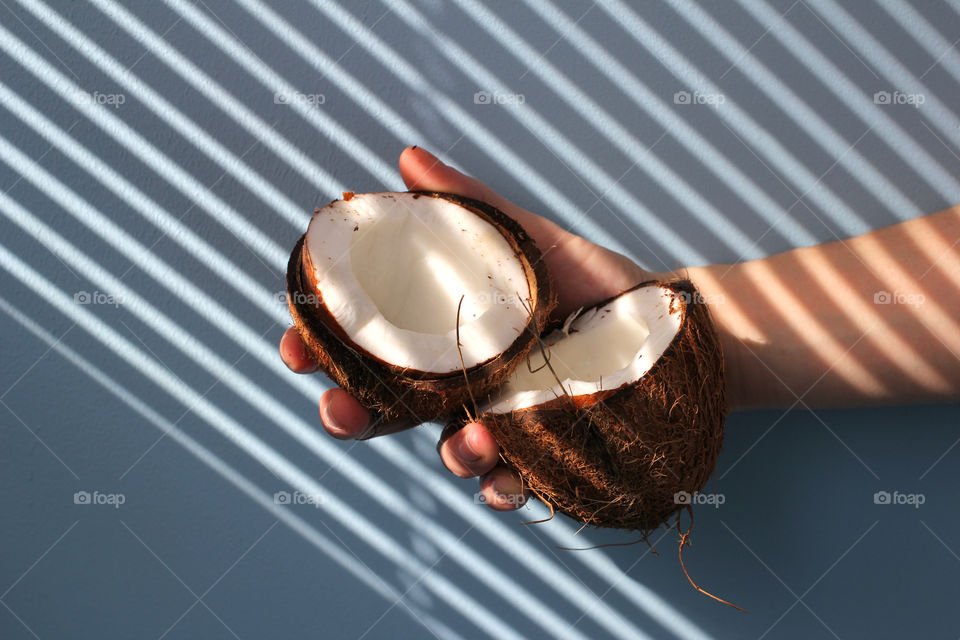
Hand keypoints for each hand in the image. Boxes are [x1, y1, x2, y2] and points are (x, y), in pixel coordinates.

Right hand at [280, 146, 650, 509]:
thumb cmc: (592, 279)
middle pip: (390, 410)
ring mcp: (502, 423)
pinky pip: (512, 485)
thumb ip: (471, 205)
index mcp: (449, 336)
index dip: (326, 349)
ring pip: (450, 452)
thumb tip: (406, 158)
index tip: (296, 343)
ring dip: (448, 453)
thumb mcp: (530, 239)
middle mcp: (466, 385)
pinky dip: (503, 488)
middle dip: (351, 415)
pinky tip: (509, 478)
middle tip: (335, 411)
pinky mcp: (545, 457)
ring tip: (472, 439)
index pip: (372, 347)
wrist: (668, 324)